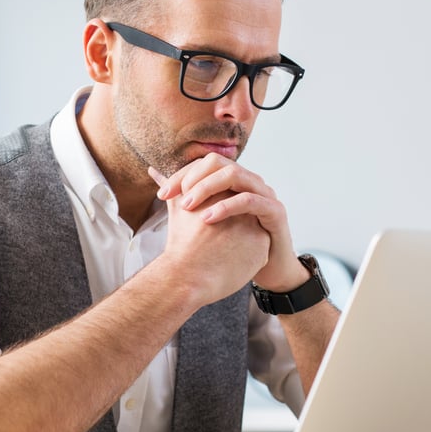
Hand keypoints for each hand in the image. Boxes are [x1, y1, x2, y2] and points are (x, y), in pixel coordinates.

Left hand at [150, 154, 307, 292]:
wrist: (269, 268)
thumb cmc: (236, 245)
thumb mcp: (207, 220)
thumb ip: (183, 197)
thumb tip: (155, 174)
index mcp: (234, 180)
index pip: (204, 164)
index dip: (180, 175)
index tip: (162, 194)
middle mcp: (250, 181)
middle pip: (218, 163)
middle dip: (192, 178)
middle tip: (171, 198)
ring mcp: (265, 193)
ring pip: (234, 175)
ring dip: (207, 188)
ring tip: (188, 207)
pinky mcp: (275, 211)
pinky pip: (249, 200)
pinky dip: (226, 206)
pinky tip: (207, 219)